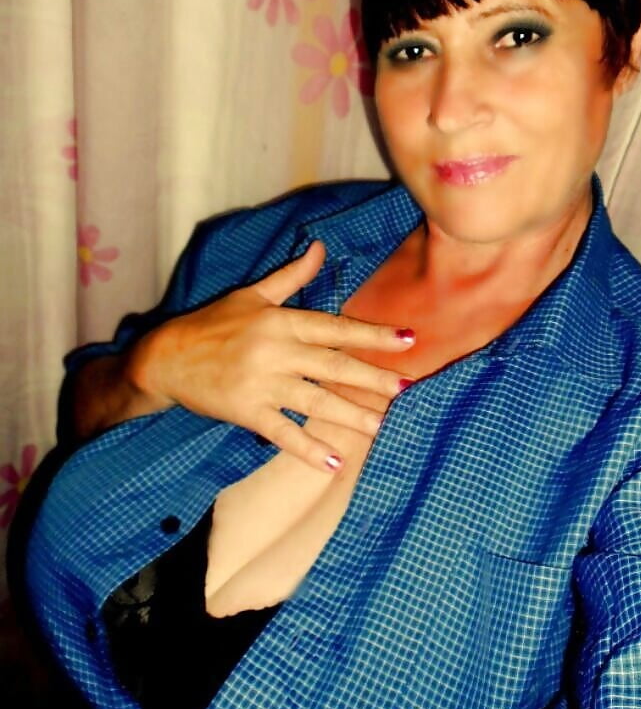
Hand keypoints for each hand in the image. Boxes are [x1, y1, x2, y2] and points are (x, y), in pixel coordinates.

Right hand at [127, 241, 414, 470]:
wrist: (165, 357)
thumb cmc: (211, 324)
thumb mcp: (252, 295)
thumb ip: (291, 276)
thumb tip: (320, 247)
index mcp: (280, 321)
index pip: (336, 328)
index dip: (373, 334)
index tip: (408, 339)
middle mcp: (275, 350)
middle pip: (333, 366)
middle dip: (373, 379)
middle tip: (407, 388)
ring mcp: (261, 383)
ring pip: (315, 401)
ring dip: (351, 416)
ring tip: (382, 426)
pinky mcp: (246, 411)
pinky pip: (282, 432)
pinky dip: (307, 448)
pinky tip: (333, 462)